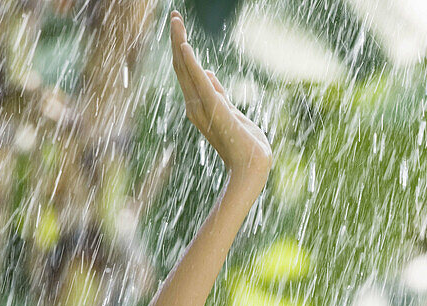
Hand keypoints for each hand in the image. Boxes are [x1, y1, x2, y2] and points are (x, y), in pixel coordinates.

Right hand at [169, 11, 272, 178]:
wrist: (253, 168)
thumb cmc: (246, 146)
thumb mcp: (232, 113)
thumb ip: (219, 94)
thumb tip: (208, 74)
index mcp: (202, 106)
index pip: (187, 73)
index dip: (181, 48)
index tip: (179, 25)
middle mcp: (197, 106)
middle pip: (182, 67)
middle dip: (177, 39)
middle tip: (173, 15)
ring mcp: (204, 108)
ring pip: (187, 70)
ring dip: (180, 43)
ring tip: (175, 20)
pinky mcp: (216, 109)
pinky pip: (201, 83)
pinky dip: (192, 65)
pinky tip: (185, 46)